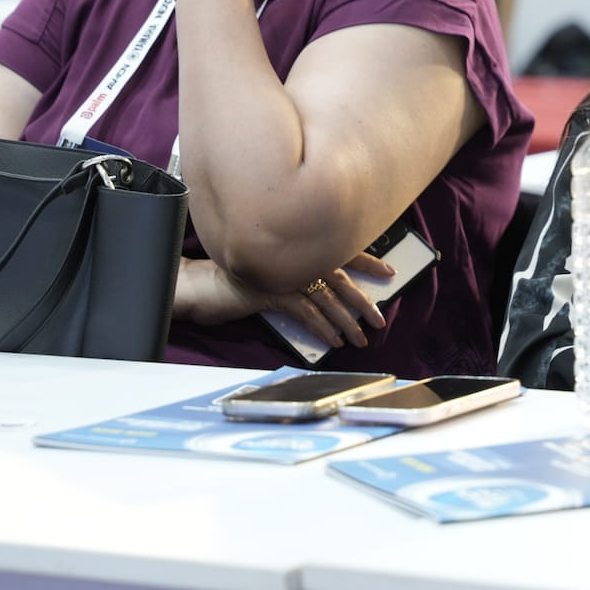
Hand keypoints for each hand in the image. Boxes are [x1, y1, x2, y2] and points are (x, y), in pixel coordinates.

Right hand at [174, 251, 389, 348]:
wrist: (200, 286)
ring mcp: (283, 270)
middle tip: (380, 319)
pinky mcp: (270, 289)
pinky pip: (305, 311)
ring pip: (327, 296)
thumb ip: (299, 280)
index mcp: (298, 248)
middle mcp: (294, 255)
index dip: (367, 261)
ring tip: (360, 339)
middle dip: (363, 300)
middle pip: (341, 276)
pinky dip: (322, 327)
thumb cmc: (236, 283)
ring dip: (346, 321)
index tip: (389, 270)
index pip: (341, 251)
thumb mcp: (273, 279)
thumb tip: (331, 299)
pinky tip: (333, 341)